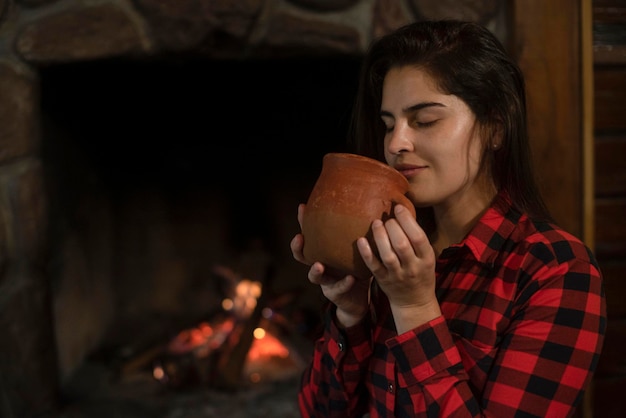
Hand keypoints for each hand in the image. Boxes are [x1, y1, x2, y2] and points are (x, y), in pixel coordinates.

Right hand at [290, 204, 370, 327]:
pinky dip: (344, 283)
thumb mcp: (357, 251)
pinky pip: (338, 288)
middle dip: (297, 247)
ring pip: (314, 276)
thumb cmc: (358, 269)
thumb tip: (372, 205)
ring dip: (315, 270)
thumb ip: (359, 234)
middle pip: (302, 256)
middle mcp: (321, 265)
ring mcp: (326, 281)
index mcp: (324, 253)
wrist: (360, 298)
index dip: (303, 223)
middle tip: (299, 238)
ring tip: (319, 265)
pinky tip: (351, 278)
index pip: (310, 235)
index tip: (302, 208)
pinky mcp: (335, 294)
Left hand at [357, 204, 440, 332]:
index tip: (399, 208)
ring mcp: (397, 275)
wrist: (415, 302)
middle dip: (393, 227)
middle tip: (388, 219)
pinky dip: (366, 253)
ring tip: (376, 223)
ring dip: (380, 236)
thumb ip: (417, 240)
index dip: (407, 220)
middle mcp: (413, 267)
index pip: (418, 237)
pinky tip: (361, 240)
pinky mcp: (383, 281)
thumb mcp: (427, 257)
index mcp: (427, 259)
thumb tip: (403, 213)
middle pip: (402, 244)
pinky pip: (374, 266)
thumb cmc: (421, 274)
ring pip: (388, 255)